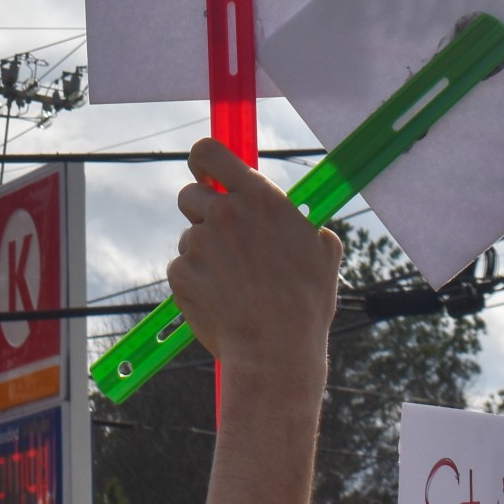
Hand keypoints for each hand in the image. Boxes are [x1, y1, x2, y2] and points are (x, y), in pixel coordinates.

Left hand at [166, 137, 343, 387]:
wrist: (275, 351)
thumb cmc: (305, 304)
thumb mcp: (323, 250)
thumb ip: (301, 222)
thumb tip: (298, 218)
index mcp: (259, 197)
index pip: (210, 152)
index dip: (202, 160)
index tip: (204, 172)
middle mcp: (224, 212)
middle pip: (190, 194)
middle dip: (201, 212)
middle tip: (222, 239)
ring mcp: (198, 242)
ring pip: (189, 236)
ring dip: (204, 252)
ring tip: (234, 284)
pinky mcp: (180, 271)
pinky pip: (182, 267)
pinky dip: (196, 281)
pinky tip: (220, 300)